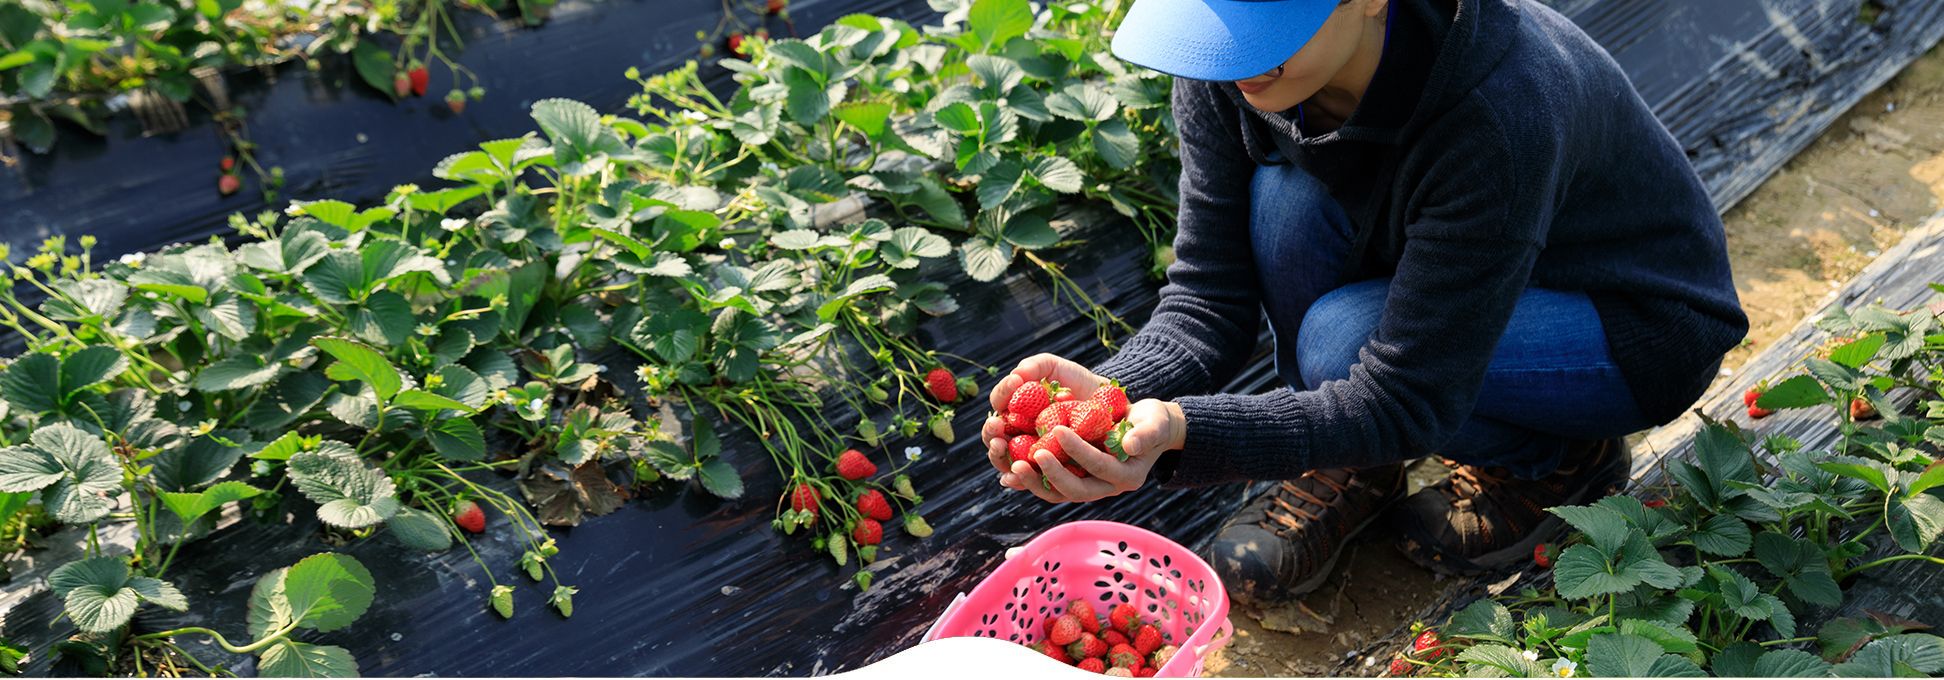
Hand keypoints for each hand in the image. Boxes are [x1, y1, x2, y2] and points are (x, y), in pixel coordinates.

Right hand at [980, 353, 1107, 475]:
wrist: (1116, 407)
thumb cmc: (1081, 387)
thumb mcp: (1058, 370)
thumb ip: (1035, 366)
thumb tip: (1017, 375)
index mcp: (1017, 416)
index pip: (1000, 408)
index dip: (1002, 396)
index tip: (1015, 382)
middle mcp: (1022, 440)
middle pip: (996, 443)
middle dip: (991, 434)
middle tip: (996, 424)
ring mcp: (1039, 461)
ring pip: (1012, 468)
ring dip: (1001, 458)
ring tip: (1001, 445)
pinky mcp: (1061, 478)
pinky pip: (1040, 488)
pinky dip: (1024, 481)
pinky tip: (1013, 476)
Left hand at [993, 399, 1187, 502]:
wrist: (1146, 430)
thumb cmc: (1152, 422)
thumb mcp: (1155, 422)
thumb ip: (1146, 433)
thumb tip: (1130, 445)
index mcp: (1126, 476)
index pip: (1099, 466)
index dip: (1078, 451)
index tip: (1058, 430)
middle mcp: (1106, 488)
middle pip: (1075, 490)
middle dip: (1051, 474)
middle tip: (1030, 455)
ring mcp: (1090, 487)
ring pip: (1059, 494)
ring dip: (1035, 482)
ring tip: (1013, 466)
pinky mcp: (1076, 481)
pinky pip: (1051, 487)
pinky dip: (1032, 480)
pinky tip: (1010, 470)